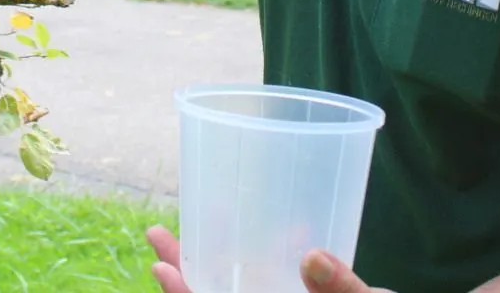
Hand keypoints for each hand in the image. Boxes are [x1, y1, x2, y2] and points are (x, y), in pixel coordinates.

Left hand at [147, 226, 390, 292]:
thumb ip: (342, 290)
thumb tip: (311, 258)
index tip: (160, 267)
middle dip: (186, 272)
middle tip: (157, 233)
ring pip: (240, 291)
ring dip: (221, 260)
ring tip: (210, 215)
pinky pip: (274, 284)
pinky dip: (272, 260)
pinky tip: (293, 232)